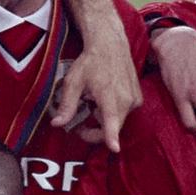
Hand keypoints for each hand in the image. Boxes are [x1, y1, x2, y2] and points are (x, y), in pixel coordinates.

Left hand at [52, 3, 140, 151]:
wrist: (111, 44)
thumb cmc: (91, 62)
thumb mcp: (74, 82)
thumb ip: (67, 106)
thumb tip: (57, 124)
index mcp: (109, 96)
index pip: (111, 121)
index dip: (112, 137)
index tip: (114, 149)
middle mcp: (125, 100)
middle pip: (111, 129)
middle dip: (94, 131)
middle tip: (79, 125)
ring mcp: (134, 100)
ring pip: (117, 122)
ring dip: (103, 119)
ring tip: (93, 102)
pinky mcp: (138, 100)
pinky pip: (124, 115)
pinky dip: (112, 112)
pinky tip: (105, 98)